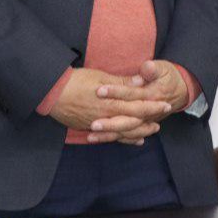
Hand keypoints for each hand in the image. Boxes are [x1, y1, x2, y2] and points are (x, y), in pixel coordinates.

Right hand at [47, 68, 170, 144]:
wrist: (51, 93)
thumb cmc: (76, 81)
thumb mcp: (101, 76)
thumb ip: (122, 82)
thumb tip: (141, 82)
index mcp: (111, 102)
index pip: (137, 106)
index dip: (152, 106)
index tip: (165, 104)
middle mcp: (107, 116)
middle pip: (133, 122)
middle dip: (148, 121)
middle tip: (161, 121)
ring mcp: (98, 124)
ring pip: (123, 132)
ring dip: (138, 133)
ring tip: (150, 132)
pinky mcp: (90, 128)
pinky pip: (111, 136)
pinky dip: (123, 139)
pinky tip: (133, 140)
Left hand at [87, 60, 189, 144]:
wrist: (182, 89)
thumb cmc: (169, 77)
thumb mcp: (163, 68)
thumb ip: (152, 69)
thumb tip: (146, 67)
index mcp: (151, 95)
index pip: (131, 94)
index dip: (115, 92)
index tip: (99, 90)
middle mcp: (148, 111)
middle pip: (127, 119)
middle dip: (109, 123)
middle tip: (92, 123)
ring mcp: (145, 120)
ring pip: (126, 131)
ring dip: (109, 134)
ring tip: (91, 135)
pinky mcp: (142, 125)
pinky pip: (128, 135)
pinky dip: (114, 138)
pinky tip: (98, 139)